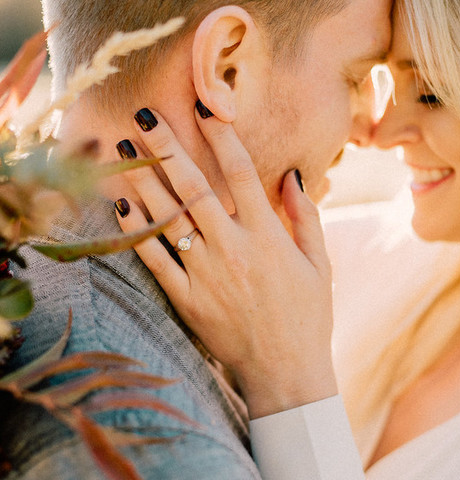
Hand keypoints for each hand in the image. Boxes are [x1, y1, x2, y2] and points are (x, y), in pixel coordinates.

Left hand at [114, 108, 337, 417]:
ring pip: (166, 218)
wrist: (286, 373)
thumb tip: (292, 174)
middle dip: (166, 147)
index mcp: (268, 236)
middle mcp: (233, 248)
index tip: (203, 105)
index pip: (240, 172)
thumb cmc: (308, 317)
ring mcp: (206, 275)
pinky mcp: (187, 300)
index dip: (221, 134)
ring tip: (121, 150)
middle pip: (193, 187)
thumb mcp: (320, 264)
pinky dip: (135, 230)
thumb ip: (305, 216)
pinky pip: (154, 259)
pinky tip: (120, 203)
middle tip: (142, 115)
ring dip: (142, 180)